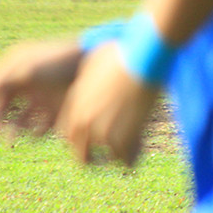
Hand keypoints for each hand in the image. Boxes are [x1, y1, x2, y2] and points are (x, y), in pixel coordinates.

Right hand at [0, 41, 81, 137]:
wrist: (94, 63)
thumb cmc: (59, 61)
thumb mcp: (28, 69)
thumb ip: (2, 81)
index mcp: (16, 70)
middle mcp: (27, 85)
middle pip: (3, 107)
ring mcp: (42, 97)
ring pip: (20, 120)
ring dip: (12, 130)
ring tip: (11, 137)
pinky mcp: (58, 109)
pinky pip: (41, 126)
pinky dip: (36, 132)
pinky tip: (38, 130)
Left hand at [57, 42, 158, 165]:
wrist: (142, 56)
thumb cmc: (124, 52)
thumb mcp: (96, 60)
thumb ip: (89, 75)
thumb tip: (92, 73)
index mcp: (75, 104)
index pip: (69, 133)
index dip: (84, 138)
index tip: (97, 137)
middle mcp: (83, 122)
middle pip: (81, 154)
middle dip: (95, 156)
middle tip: (111, 153)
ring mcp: (101, 132)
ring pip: (105, 160)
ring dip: (118, 156)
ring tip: (131, 152)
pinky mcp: (122, 139)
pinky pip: (126, 160)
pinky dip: (134, 157)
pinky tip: (142, 148)